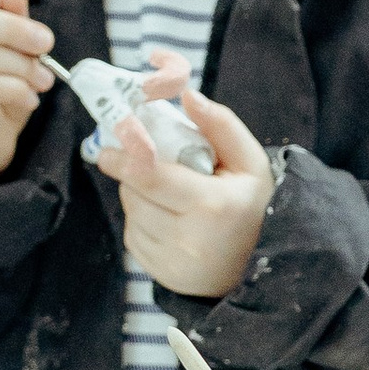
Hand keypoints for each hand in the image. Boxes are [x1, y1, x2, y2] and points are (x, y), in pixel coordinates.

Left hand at [92, 78, 274, 299]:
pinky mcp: (159, 273)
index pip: (150, 178)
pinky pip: (133, 236)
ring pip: (131, 214)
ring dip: (140, 197)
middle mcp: (189, 239)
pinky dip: (143, 222)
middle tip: (154, 166)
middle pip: (135, 194)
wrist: (259, 264)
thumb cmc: (253, 205)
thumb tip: (187, 96)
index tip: (109, 150)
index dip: (123, 160)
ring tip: (170, 197)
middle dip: (136, 175)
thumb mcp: (250, 161)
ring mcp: (172, 261)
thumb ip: (221, 125)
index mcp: (213, 205)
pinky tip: (169, 221)